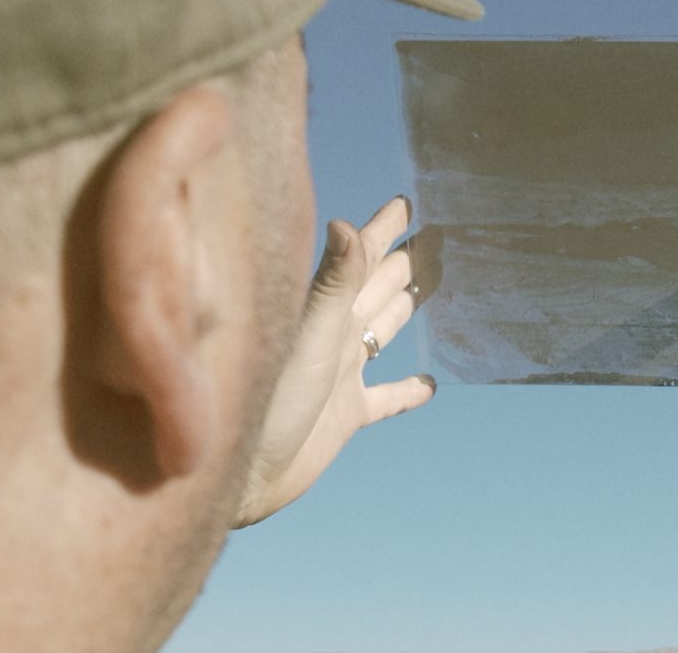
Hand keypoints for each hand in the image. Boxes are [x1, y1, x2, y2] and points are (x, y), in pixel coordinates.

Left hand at [233, 197, 437, 525]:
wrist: (241, 473)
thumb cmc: (264, 402)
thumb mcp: (306, 337)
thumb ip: (331, 285)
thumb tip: (348, 225)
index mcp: (326, 310)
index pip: (363, 256)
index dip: (385, 229)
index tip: (407, 203)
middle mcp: (335, 335)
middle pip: (379, 286)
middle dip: (406, 260)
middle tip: (437, 235)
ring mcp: (341, 374)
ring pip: (384, 330)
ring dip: (406, 308)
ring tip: (433, 285)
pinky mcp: (346, 414)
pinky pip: (387, 398)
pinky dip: (408, 390)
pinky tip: (430, 385)